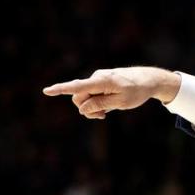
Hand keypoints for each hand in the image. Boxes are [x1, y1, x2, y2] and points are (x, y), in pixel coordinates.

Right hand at [42, 66, 180, 118]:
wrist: (148, 80)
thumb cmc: (136, 91)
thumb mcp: (120, 103)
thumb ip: (100, 105)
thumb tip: (82, 108)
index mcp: (101, 81)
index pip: (78, 86)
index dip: (61, 90)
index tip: (46, 91)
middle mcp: (96, 77)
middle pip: (79, 97)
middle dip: (86, 109)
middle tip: (102, 117)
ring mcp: (97, 79)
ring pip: (85, 97)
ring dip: (92, 107)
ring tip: (106, 112)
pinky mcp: (100, 82)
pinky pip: (91, 94)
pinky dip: (96, 102)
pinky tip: (107, 107)